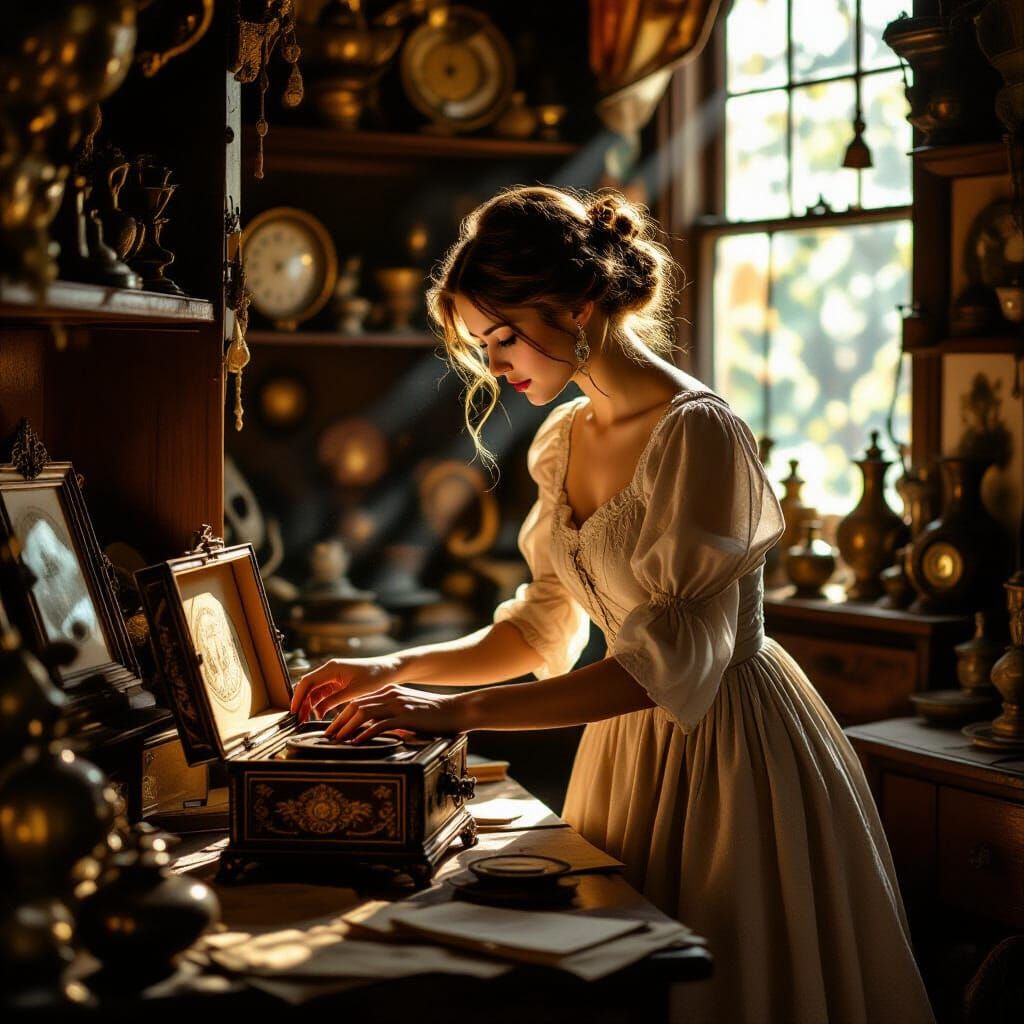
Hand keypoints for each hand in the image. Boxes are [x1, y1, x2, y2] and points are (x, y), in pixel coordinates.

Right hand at [290, 657, 397, 723]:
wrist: (389, 670)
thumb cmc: (375, 677)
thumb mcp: (355, 691)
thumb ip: (335, 700)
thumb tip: (317, 710)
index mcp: (331, 668)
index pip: (307, 681)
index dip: (298, 697)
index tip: (294, 711)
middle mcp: (329, 670)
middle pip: (308, 687)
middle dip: (302, 703)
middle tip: (299, 720)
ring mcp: (333, 676)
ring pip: (314, 691)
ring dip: (310, 705)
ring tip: (307, 720)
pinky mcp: (338, 683)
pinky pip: (324, 694)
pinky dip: (320, 704)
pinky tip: (319, 715)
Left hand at [322, 685, 469, 743]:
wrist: (457, 710)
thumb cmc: (435, 714)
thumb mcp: (409, 710)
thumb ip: (393, 716)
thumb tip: (376, 731)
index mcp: (390, 691)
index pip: (359, 701)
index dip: (343, 715)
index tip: (334, 729)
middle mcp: (391, 694)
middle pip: (357, 706)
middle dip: (340, 722)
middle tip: (329, 737)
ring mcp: (398, 704)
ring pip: (364, 713)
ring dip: (348, 727)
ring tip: (338, 740)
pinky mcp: (406, 716)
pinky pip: (380, 725)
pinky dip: (366, 734)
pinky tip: (358, 742)